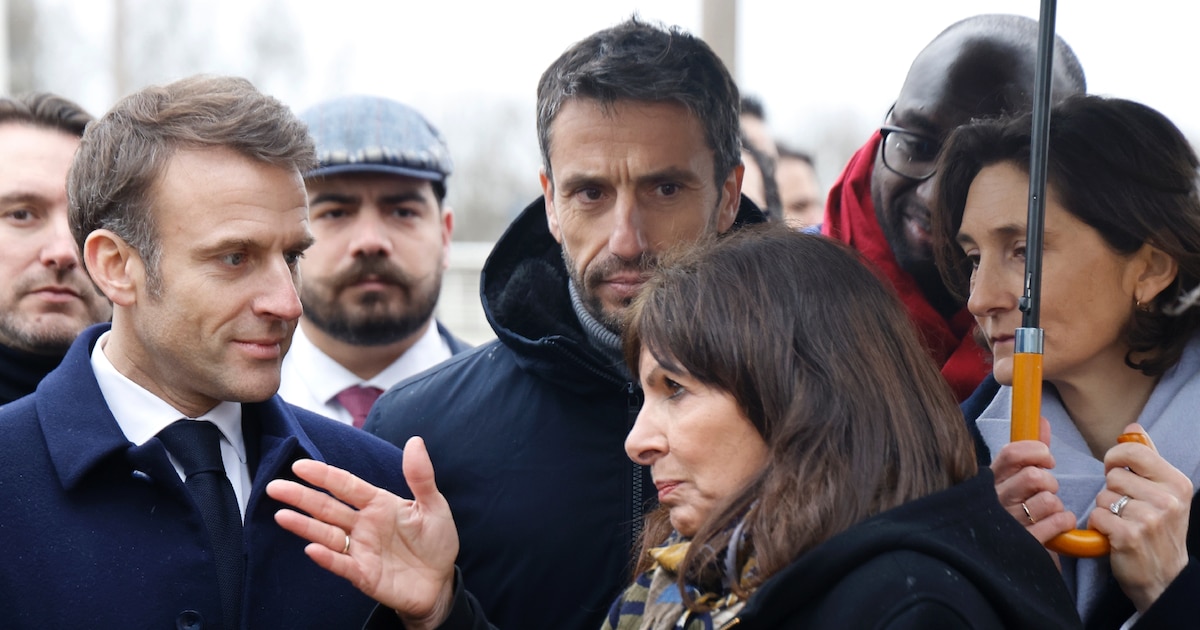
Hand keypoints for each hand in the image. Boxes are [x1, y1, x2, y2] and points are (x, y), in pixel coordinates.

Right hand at [266, 436, 458, 628]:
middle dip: (301, 497)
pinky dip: (328, 558)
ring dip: (305, 526)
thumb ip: (420, 476)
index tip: (300, 466)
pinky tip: (312, 549)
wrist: (440, 583)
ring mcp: (360, 550)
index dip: (324, 476)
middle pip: (327, 508)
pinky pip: (342, 565)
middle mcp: (364, 525)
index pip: (346, 486)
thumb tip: (415, 440)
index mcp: (378, 504)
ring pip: (327, 534)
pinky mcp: (364, 575)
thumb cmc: (436, 541)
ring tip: (281, 515)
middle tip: (274, 486)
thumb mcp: (433, 506)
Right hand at [991, 416, 1076, 547]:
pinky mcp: (1025, 543)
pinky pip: (1056, 522)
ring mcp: (1008, 522)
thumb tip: (1041, 420)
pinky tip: (1058, 523)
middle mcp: (995, 500)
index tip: (1047, 459)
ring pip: (1047, 500)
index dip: (1035, 452)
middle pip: (1033, 476)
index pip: (1010, 454)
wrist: (1009, 555)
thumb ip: (1029, 451)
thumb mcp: (1016, 479)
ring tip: (1049, 511)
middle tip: (1047, 491)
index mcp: (990, 480)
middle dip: (1050, 482)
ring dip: (1056, 504)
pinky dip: (1064, 520)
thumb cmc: (1016, 510)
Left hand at [1089, 423, 1191, 612]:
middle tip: (1126, 509)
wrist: (1165, 578)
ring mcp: (1150, 518)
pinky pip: (1096, 515)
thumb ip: (1148, 459)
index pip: (1134, 452)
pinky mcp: (1130, 536)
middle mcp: (1168, 499)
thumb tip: (1133, 428)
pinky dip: (1099, 525)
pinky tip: (1114, 535)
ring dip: (1105, 509)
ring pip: (1103, 496)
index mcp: (1177, 482)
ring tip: (1123, 523)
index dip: (1115, 458)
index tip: (1115, 470)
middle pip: (1113, 476)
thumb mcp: (1165, 493)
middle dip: (1111, 491)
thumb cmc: (1160, 531)